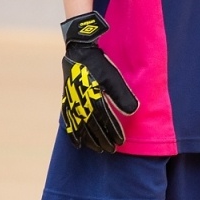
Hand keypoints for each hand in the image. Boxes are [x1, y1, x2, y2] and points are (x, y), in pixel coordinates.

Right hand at [61, 12, 139, 151]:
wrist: (78, 50)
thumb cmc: (98, 63)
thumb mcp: (114, 77)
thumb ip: (123, 96)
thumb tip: (133, 112)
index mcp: (94, 98)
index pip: (105, 121)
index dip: (113, 132)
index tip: (121, 142)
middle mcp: (82, 103)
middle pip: (93, 127)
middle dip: (103, 139)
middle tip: (111, 149)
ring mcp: (72, 103)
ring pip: (81, 127)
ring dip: (90, 140)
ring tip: (98, 149)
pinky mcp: (67, 101)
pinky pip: (69, 122)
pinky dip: (74, 134)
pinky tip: (78, 143)